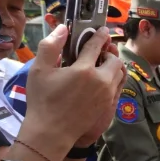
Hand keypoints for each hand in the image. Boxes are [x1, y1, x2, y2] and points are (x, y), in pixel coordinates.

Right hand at [22, 25, 124, 158]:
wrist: (52, 131)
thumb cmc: (43, 100)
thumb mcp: (39, 70)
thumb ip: (50, 46)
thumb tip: (63, 28)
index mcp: (84, 70)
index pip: (96, 46)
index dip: (100, 35)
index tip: (103, 30)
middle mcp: (101, 81)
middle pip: (114, 60)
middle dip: (108, 53)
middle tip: (98, 52)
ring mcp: (108, 94)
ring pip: (120, 73)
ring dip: (113, 66)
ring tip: (102, 64)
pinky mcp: (110, 105)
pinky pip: (120, 87)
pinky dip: (116, 78)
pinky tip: (106, 79)